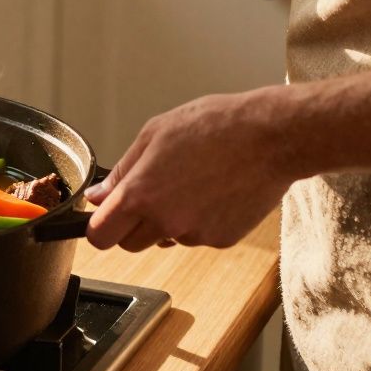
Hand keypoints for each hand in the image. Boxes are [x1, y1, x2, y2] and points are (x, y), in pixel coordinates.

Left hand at [84, 87, 305, 251]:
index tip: (105, 216)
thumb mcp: (154, 135)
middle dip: (132, 226)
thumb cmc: (215, 126)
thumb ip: (122, 171)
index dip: (99, 226)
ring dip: (168, 222)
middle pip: (130, 244)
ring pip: (165, 239)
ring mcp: (195, 235)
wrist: (272, 137)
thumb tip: (98, 196)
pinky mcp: (222, 240)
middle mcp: (166, 221)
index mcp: (141, 195)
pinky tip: (213, 192)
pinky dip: (199, 221)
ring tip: (190, 184)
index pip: (100, 236)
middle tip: (151, 194)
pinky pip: (197, 237)